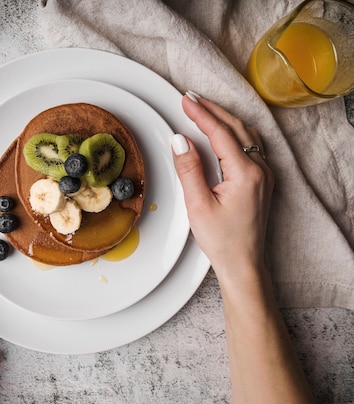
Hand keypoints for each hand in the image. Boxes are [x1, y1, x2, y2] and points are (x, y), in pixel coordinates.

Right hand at [171, 93, 273, 282]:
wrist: (243, 263)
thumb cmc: (223, 240)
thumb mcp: (198, 206)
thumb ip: (189, 170)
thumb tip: (180, 141)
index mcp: (246, 174)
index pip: (221, 133)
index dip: (201, 115)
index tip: (186, 100)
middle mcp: (261, 170)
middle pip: (236, 128)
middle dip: (213, 110)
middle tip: (192, 98)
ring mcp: (265, 175)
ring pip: (246, 135)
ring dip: (225, 119)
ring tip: (204, 109)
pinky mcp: (262, 181)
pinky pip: (251, 146)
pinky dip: (235, 132)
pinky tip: (224, 131)